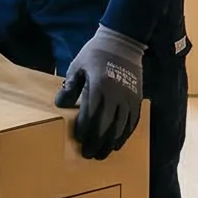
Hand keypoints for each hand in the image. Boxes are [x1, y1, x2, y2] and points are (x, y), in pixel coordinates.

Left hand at [57, 26, 144, 158]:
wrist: (123, 43)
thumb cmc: (95, 54)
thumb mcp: (77, 65)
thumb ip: (70, 86)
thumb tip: (60, 105)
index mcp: (99, 87)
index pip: (91, 115)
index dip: (85, 130)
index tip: (78, 139)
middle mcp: (116, 96)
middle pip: (106, 126)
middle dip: (97, 142)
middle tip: (89, 154)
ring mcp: (129, 99)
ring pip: (121, 128)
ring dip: (111, 143)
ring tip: (102, 154)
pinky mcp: (137, 99)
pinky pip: (133, 122)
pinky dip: (125, 135)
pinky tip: (117, 143)